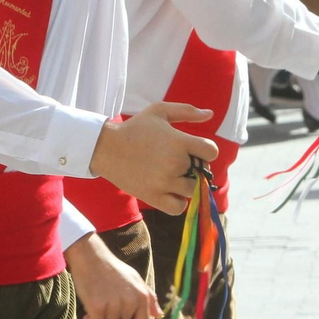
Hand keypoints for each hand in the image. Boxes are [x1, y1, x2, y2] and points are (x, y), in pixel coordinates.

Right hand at [64, 232, 158, 318]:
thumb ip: (149, 298)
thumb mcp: (135, 279)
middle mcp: (131, 302)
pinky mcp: (97, 307)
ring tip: (96, 308)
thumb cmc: (112, 268)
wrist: (90, 256)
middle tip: (105, 307)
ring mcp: (114, 305)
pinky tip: (87, 314)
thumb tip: (159, 315)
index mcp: (142, 296)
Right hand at [88, 102, 218, 214]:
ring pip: (192, 191)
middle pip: (201, 172)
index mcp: (179, 142)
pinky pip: (179, 208)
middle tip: (176, 161)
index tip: (193, 149)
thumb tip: (210, 114)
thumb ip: (187, 111)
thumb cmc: (135, 127)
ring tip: (172, 175)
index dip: (205, 150)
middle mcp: (174, 163)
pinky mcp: (153, 197)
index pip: (211, 151)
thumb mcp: (159, 111)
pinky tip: (168, 190)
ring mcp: (164, 182)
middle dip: (193, 166)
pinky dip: (177, 202)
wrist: (106, 148)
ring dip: (186, 184)